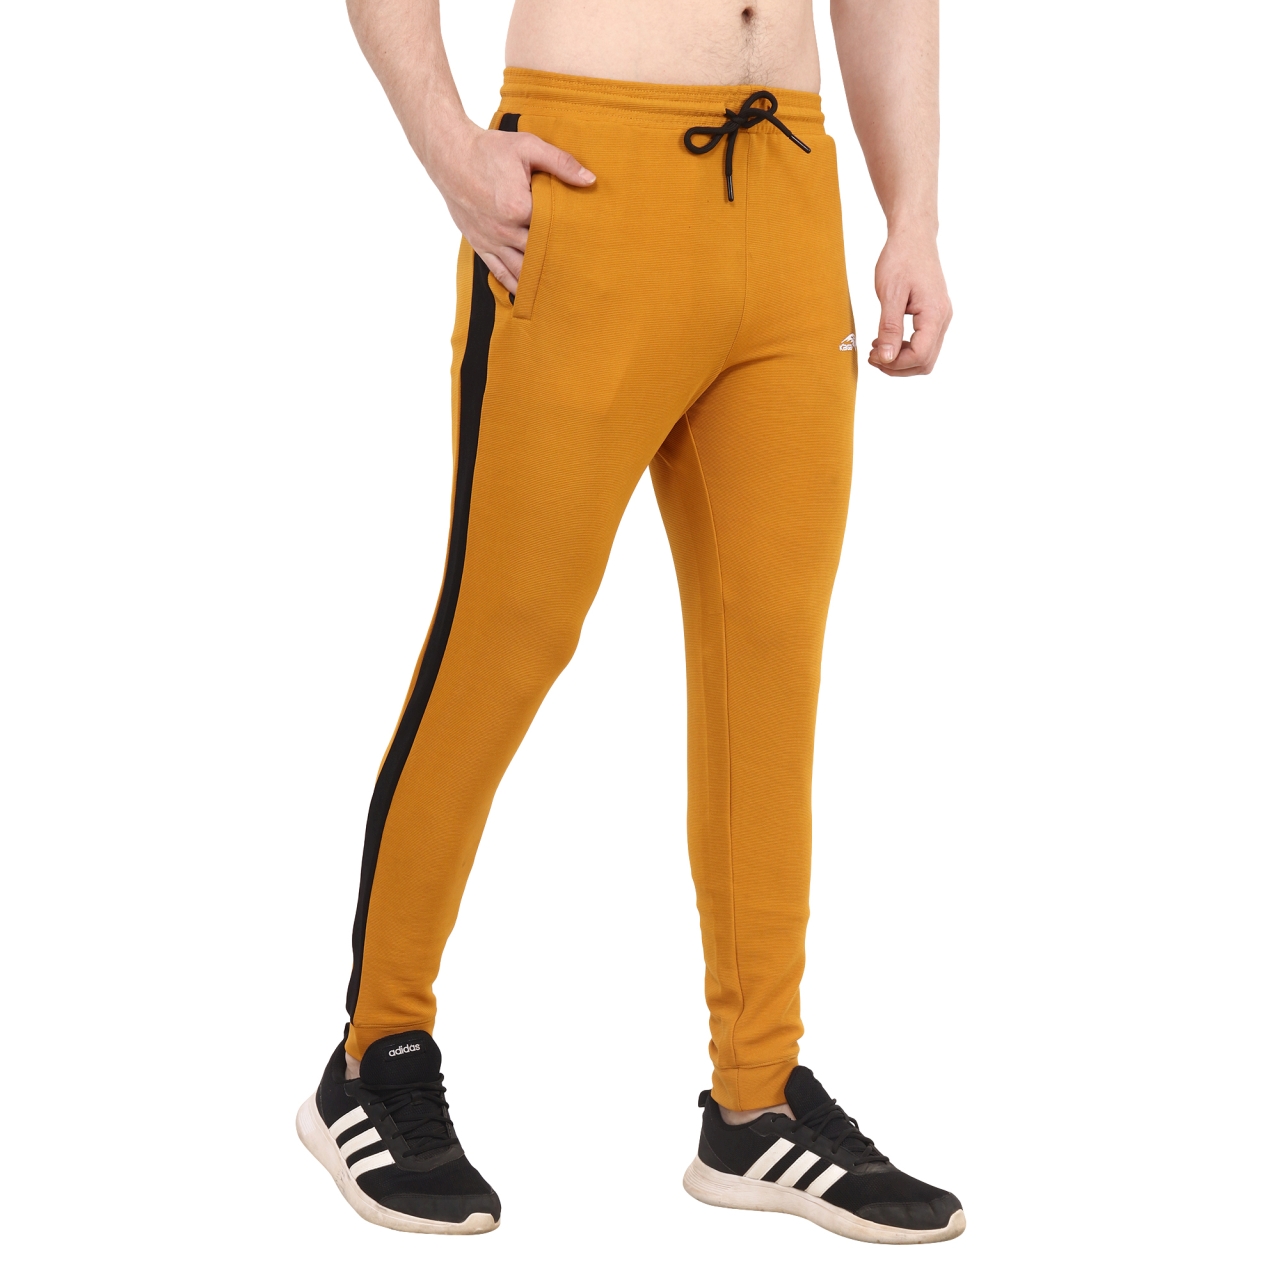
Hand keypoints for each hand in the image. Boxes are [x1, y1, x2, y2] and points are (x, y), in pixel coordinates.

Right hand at [432, 123, 594, 293]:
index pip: (553, 229)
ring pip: (520, 269)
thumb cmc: (489, 149)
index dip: (569, 236)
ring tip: (558, 293)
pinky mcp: (479, 244)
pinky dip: (513, 285)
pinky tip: (526, 296)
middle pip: (539, 253)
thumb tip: (590, 180)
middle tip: (580, 274)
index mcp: (519, 208)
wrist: (449, 155)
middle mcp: (504, 230)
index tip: (586, 243)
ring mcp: (491, 240)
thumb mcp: (528, 147)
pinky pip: (499, 271)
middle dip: (558, 262)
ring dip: (537, 281)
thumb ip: (561, 163)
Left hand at [867, 233, 951, 376]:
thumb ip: (889, 328)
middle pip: (925, 362)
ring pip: (925, 356)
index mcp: (935, 313)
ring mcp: (941, 318)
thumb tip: (886, 358)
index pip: (920, 356)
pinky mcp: (935, 316)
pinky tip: (886, 340)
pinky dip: (905, 349)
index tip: (872, 355)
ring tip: (877, 349)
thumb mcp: (890, 294)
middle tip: (873, 356)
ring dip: (900, 360)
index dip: (895, 363)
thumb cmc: (901, 259)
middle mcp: (943, 319)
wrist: (913, 237)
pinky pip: (924, 344)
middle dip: (897, 366)